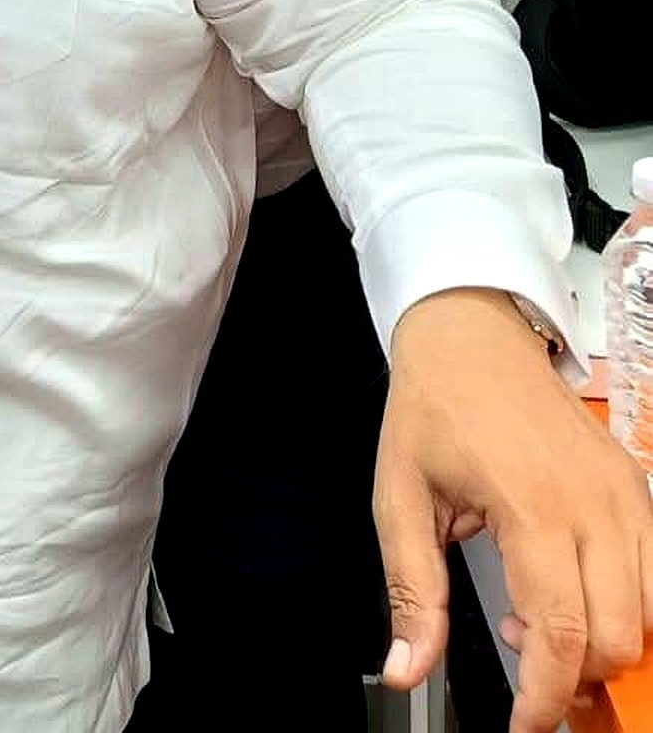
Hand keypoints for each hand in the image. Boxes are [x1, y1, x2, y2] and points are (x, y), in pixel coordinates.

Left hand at [377, 288, 652, 730]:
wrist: (470, 333)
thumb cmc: (434, 407)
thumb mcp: (400, 496)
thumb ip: (411, 591)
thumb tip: (407, 668)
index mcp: (533, 506)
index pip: (561, 634)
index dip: (545, 700)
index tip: (522, 726)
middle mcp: (594, 504)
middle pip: (618, 638)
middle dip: (574, 675)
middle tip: (521, 654)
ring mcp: (626, 496)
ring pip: (651, 616)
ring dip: (605, 644)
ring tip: (543, 621)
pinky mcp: (637, 490)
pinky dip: (627, 607)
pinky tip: (573, 590)